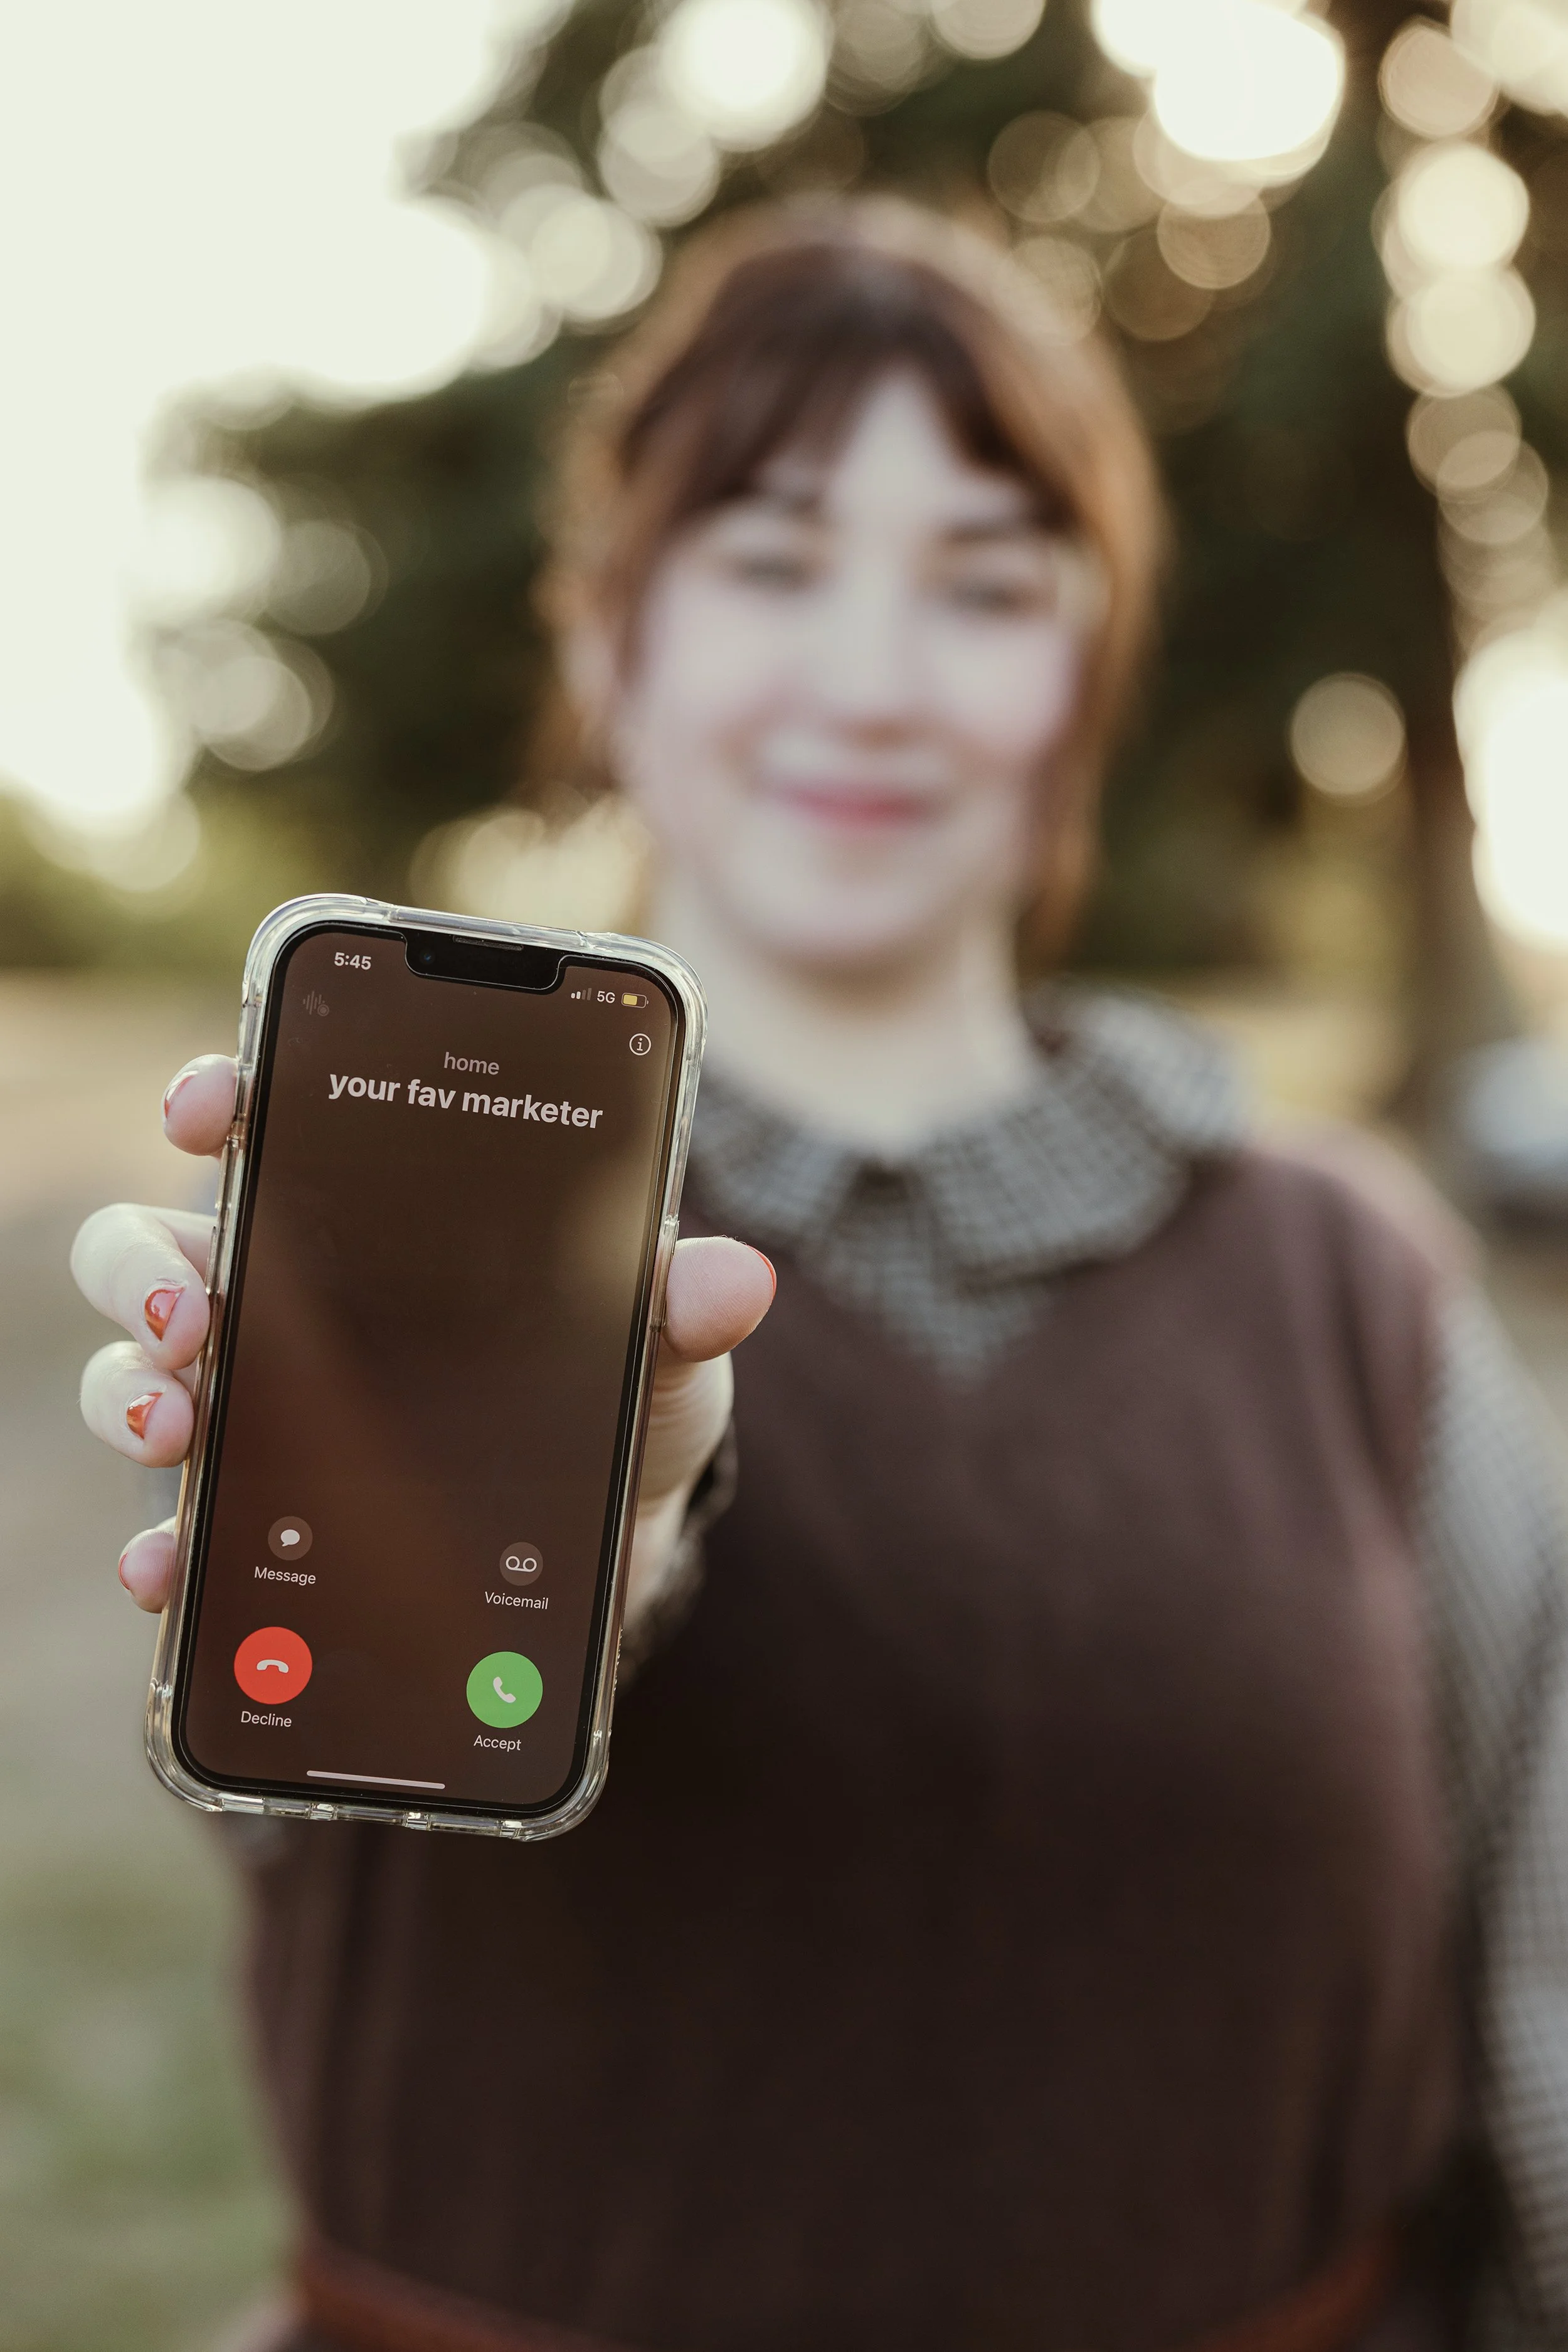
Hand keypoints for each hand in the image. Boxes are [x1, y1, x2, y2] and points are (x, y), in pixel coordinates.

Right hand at [71, 1055, 772, 1624]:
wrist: (618, 1532)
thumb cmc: (621, 1395)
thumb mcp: (661, 1341)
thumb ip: (680, 1303)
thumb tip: (733, 1279)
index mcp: (373, 1221)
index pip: (268, 1126)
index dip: (221, 1097)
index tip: (212, 1103)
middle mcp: (293, 1303)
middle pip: (162, 1249)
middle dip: (151, 1267)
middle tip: (196, 1307)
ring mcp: (265, 1409)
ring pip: (143, 1374)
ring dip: (136, 1392)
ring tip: (180, 1421)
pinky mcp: (263, 1519)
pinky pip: (179, 1527)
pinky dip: (162, 1547)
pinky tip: (169, 1567)